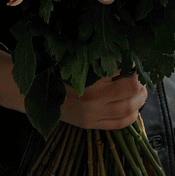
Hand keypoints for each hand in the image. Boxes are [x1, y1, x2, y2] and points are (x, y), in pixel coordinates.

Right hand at [0, 49, 146, 128]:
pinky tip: (132, 105)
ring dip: (140, 97)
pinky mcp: (93, 126)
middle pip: (131, 89)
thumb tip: (122, 50)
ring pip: (130, 108)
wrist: (34, 95)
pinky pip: (122, 123)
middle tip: (139, 74)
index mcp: (88, 78)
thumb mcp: (74, 60)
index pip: (122, 70)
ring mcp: (94, 115)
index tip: (133, 58)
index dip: (132, 63)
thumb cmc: (55, 71)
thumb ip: (96, 58)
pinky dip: (133, 114)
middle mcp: (94, 98)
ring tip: (139, 89)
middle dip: (140, 80)